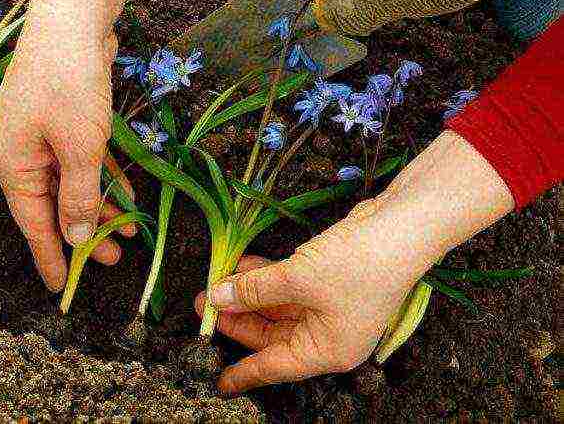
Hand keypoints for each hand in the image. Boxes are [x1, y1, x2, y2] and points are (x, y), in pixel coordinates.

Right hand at [0, 0, 133, 291]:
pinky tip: (126, 194)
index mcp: (13, 165)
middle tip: (114, 258)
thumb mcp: (81, 147)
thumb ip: (80, 197)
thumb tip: (78, 239)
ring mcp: (39, 136)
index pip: (33, 224)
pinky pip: (79, 161)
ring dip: (99, 205)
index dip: (51, 257)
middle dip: (85, 232)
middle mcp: (19, 154)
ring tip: (127, 232)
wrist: (72, 21)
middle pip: (53, 206)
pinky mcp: (59, 122)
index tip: (62, 288)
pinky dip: (101, 177)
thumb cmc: (72, 85)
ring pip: (70, 184)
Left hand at [196, 131, 514, 393]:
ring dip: (250, 294)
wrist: (401, 226)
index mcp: (326, 350)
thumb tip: (218, 297)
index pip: (276, 366)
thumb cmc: (355, 266)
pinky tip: (243, 265)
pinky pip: (289, 285)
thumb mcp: (297, 280)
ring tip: (217, 281)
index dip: (245, 372)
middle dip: (239, 318)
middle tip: (206, 305)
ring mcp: (330, 305)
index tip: (219, 380)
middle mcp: (329, 333)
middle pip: (273, 334)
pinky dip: (268, 277)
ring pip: (279, 307)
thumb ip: (254, 291)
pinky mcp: (329, 279)